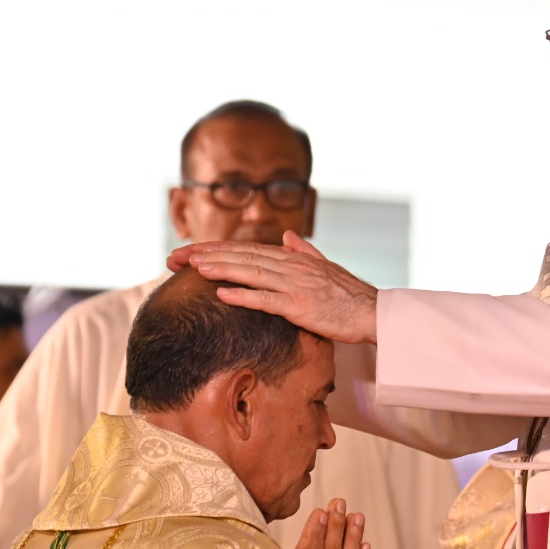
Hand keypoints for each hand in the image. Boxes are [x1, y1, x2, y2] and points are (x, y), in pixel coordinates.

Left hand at [172, 233, 379, 343]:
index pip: (247, 249)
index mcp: (293, 258)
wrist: (374, 312)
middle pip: (242, 256)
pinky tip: (221, 294)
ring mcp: (295, 286)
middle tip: (175, 257)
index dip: (216, 248)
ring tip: (192, 267)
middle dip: (207, 254)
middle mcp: (291, 267)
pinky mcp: (301, 307)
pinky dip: (244, 295)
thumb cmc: (350, 295)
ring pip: (250, 273)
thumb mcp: (326, 268)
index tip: (189, 251)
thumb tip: (288, 236)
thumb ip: (305, 251)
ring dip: (220, 268)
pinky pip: (267, 300)